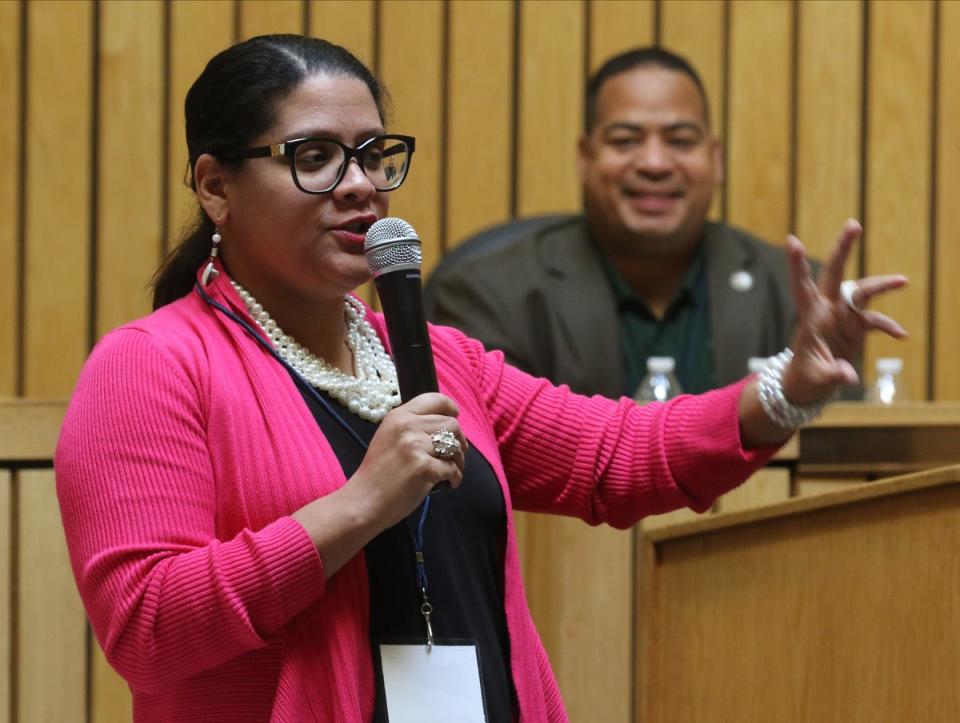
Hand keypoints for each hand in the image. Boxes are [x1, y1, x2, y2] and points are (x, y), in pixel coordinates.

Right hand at [347, 393, 467, 530]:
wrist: (364, 500)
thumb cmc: (378, 473)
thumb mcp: (388, 437)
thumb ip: (411, 426)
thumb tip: (446, 424)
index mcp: (398, 416)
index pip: (435, 400)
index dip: (450, 408)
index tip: (455, 416)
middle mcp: (407, 426)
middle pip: (452, 424)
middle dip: (459, 440)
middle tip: (455, 455)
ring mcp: (415, 447)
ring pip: (456, 446)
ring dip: (459, 460)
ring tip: (451, 470)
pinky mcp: (424, 468)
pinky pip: (453, 469)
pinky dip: (455, 478)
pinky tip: (448, 483)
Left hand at [781, 219, 907, 404]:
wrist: (810, 383)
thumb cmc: (805, 377)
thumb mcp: (816, 378)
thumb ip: (833, 374)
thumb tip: (847, 376)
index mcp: (810, 317)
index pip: (801, 286)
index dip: (797, 265)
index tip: (791, 240)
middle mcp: (827, 309)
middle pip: (835, 273)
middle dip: (842, 249)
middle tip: (854, 225)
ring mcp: (842, 315)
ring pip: (862, 291)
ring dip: (882, 284)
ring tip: (903, 281)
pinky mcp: (856, 326)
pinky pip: (876, 321)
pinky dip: (888, 327)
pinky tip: (901, 335)